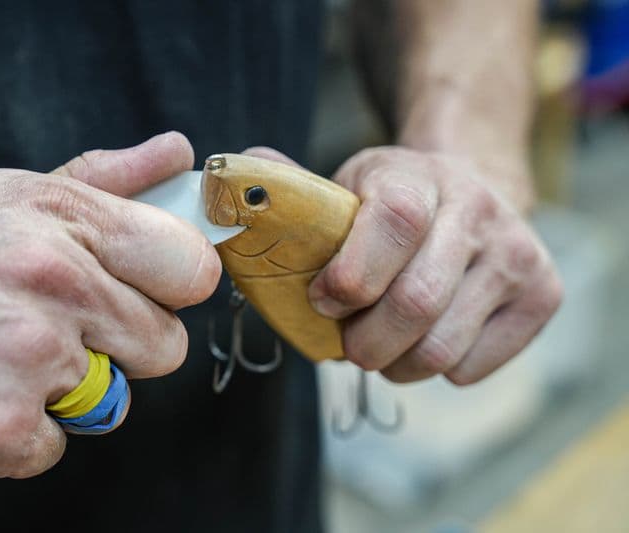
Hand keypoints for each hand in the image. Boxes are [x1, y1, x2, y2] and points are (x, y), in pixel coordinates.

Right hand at [0, 132, 220, 485]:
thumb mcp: (9, 196)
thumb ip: (107, 179)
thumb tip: (176, 155)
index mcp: (61, 220)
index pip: (188, 265)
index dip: (175, 284)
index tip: (150, 289)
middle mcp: (51, 284)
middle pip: (164, 344)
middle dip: (120, 344)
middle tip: (54, 327)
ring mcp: (27, 361)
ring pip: (112, 399)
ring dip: (65, 390)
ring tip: (1, 357)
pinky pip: (58, 444)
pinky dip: (21, 432)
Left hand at [247, 146, 561, 384]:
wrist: (476, 190)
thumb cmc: (395, 200)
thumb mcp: (345, 184)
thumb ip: (291, 194)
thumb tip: (230, 187)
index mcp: (418, 178)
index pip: (392, 224)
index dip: (348, 277)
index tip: (322, 300)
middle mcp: (479, 211)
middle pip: (415, 305)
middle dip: (363, 342)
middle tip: (347, 343)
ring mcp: (519, 255)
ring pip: (441, 349)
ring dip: (395, 364)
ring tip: (382, 344)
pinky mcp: (543, 297)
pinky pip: (471, 368)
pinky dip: (435, 369)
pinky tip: (425, 338)